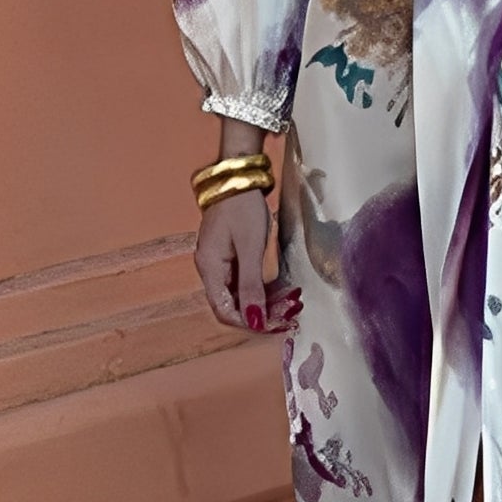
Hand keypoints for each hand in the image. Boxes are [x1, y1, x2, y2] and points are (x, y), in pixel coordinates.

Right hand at [194, 189, 300, 332]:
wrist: (239, 177)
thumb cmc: (242, 207)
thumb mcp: (250, 248)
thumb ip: (251, 285)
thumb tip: (253, 321)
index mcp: (210, 269)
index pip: (225, 311)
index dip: (249, 322)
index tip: (276, 324)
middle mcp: (211, 270)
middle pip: (233, 305)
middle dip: (262, 313)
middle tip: (290, 313)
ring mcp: (220, 262)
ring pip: (242, 294)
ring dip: (266, 302)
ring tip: (291, 303)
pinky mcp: (231, 256)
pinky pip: (245, 281)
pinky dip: (264, 288)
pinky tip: (282, 290)